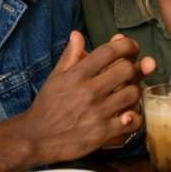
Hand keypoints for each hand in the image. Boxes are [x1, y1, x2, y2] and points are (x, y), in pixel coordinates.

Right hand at [21, 31, 154, 162]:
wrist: (35, 138)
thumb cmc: (47, 105)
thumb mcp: (55, 77)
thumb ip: (70, 55)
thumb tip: (77, 34)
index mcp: (78, 75)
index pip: (109, 51)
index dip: (127, 45)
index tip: (132, 47)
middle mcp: (89, 91)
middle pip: (127, 70)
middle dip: (133, 68)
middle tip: (129, 73)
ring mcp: (97, 113)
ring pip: (133, 93)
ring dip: (134, 92)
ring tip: (126, 94)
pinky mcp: (103, 133)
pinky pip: (133, 121)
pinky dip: (135, 118)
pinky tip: (127, 115)